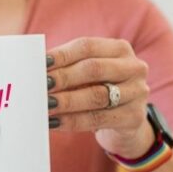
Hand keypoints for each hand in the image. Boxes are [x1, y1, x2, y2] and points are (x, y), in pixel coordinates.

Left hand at [47, 37, 154, 158]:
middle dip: (63, 78)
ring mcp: (137, 92)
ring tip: (45, 105)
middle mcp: (133, 67)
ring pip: (96, 96)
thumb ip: (68, 68)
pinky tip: (55, 122)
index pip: (87, 46)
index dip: (62, 55)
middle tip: (40, 86)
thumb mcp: (89, 76)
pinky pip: (97, 119)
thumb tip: (35, 69)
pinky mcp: (134, 117)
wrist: (127, 124)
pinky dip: (73, 121)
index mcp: (120, 49)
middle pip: (93, 69)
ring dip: (66, 101)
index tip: (40, 64)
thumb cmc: (100, 92)